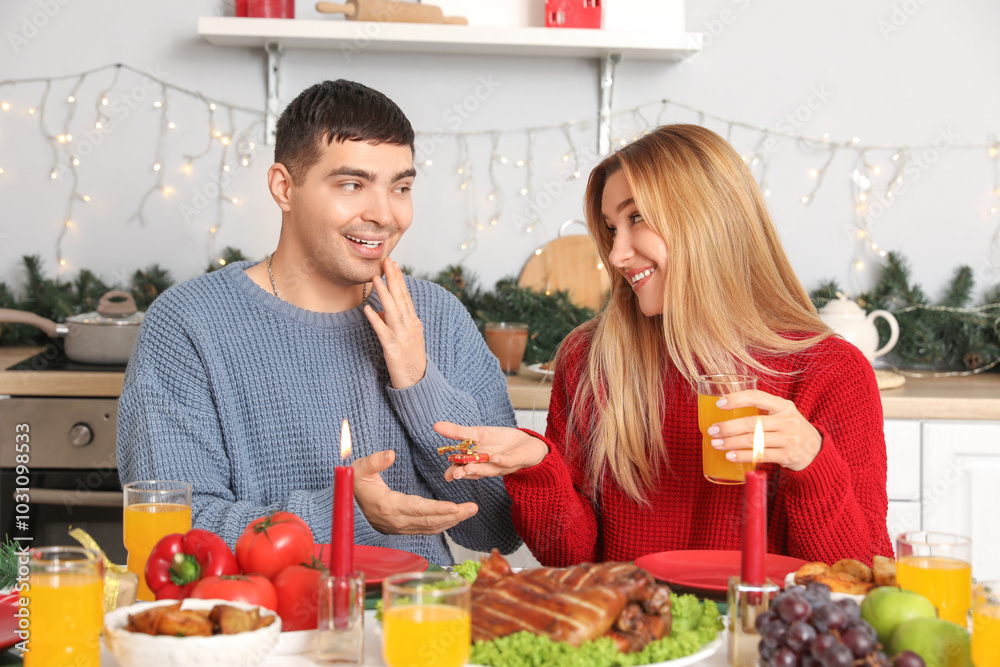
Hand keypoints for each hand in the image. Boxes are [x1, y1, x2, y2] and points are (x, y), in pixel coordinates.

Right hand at [352, 450, 477, 534]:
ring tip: (470, 511)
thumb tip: (390, 454)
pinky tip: (454, 518)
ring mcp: (400, 527)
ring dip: (452, 521)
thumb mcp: (359, 468)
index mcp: (388, 506)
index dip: (437, 509)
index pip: (417, 509)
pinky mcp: (403, 528)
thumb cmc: (354, 484)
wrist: (345, 505)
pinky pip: (426, 529)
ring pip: (430, 527)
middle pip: (429, 521)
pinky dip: (442, 525)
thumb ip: (374, 461)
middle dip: (454, 516)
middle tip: (473, 508)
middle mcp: (396, 521)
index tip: (455, 506)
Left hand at [363, 258, 426, 388]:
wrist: (418, 383)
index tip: (394, 264)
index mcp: (413, 323)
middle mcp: (410, 327)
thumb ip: (393, 323)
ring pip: (393, 312)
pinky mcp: (394, 350)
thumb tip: (379, 312)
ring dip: (384, 294)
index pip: (406, 297)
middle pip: (401, 299)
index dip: (399, 280)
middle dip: (394, 279)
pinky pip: (383, 333)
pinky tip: (368, 309)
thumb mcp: (405, 338)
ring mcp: (403, 338)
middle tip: (387, 261)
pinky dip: (376, 320)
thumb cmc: (410, 360)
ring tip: (376, 279)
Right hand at [433, 421, 548, 480]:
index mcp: (477, 461)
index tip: (447, 475)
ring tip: (469, 468)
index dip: (455, 472)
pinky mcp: (516, 459)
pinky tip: (495, 458)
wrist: (527, 444)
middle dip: (465, 472)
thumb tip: (435, 426)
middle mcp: (488, 465)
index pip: (463, 468)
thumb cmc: (500, 441)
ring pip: (489, 469)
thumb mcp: (477, 433)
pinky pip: (508, 461)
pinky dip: (502, 460)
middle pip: (475, 471)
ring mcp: (502, 464)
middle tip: (456, 474)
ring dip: (479, 469)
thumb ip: (457, 432)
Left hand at [706, 390, 821, 470]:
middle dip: (728, 427)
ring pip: (753, 440)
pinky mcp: (787, 456)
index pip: (757, 397)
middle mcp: (787, 421)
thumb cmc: (790, 428)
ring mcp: (788, 439)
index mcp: (783, 406)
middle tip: (712, 430)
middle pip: (752, 423)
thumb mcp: (783, 413)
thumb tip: (726, 408)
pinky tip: (730, 456)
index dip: (737, 399)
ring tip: (716, 443)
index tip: (719, 403)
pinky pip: (760, 455)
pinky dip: (743, 456)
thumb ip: (762, 408)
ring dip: (731, 443)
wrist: (816, 450)